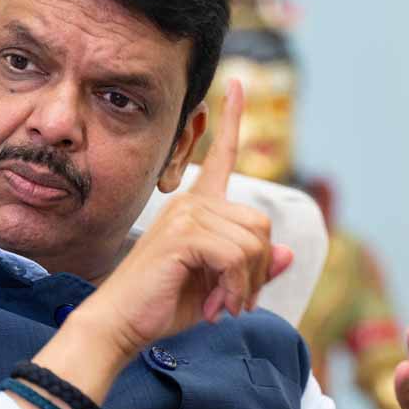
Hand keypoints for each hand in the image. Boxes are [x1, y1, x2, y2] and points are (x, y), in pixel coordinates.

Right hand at [79, 79, 293, 359]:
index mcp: (197, 207)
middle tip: (232, 302)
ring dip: (246, 285)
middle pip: (260, 225)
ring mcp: (186, 214)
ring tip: (219, 305)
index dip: (233, 119)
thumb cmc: (163, 304)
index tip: (237, 84)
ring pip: (253, 243)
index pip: (221, 156)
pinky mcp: (183, 233)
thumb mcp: (219, 287)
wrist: (121, 324)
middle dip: (257, 270)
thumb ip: (251, 269)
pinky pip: (237, 257)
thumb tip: (287, 253)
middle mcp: (191, 202)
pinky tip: (214, 306)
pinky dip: (235, 288)